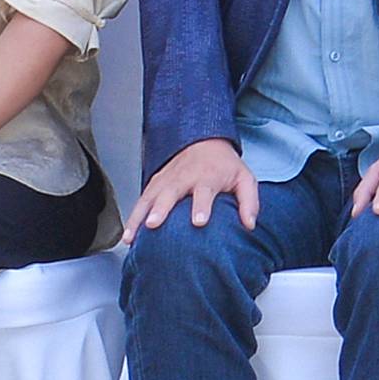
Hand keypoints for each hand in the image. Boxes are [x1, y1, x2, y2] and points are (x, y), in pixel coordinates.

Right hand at [130, 138, 257, 238]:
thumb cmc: (225, 166)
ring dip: (139, 216)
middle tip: (154, 224)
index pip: (204, 192)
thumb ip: (249, 202)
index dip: (201, 206)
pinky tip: (128, 235)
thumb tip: (249, 225)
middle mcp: (184, 177)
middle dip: (161, 209)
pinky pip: (141, 200)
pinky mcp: (155, 182)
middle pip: (170, 193)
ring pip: (150, 198)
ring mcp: (167, 179)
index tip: (198, 222)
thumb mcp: (244, 178)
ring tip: (132, 237)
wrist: (205, 141)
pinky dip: (133, 217)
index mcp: (208, 176)